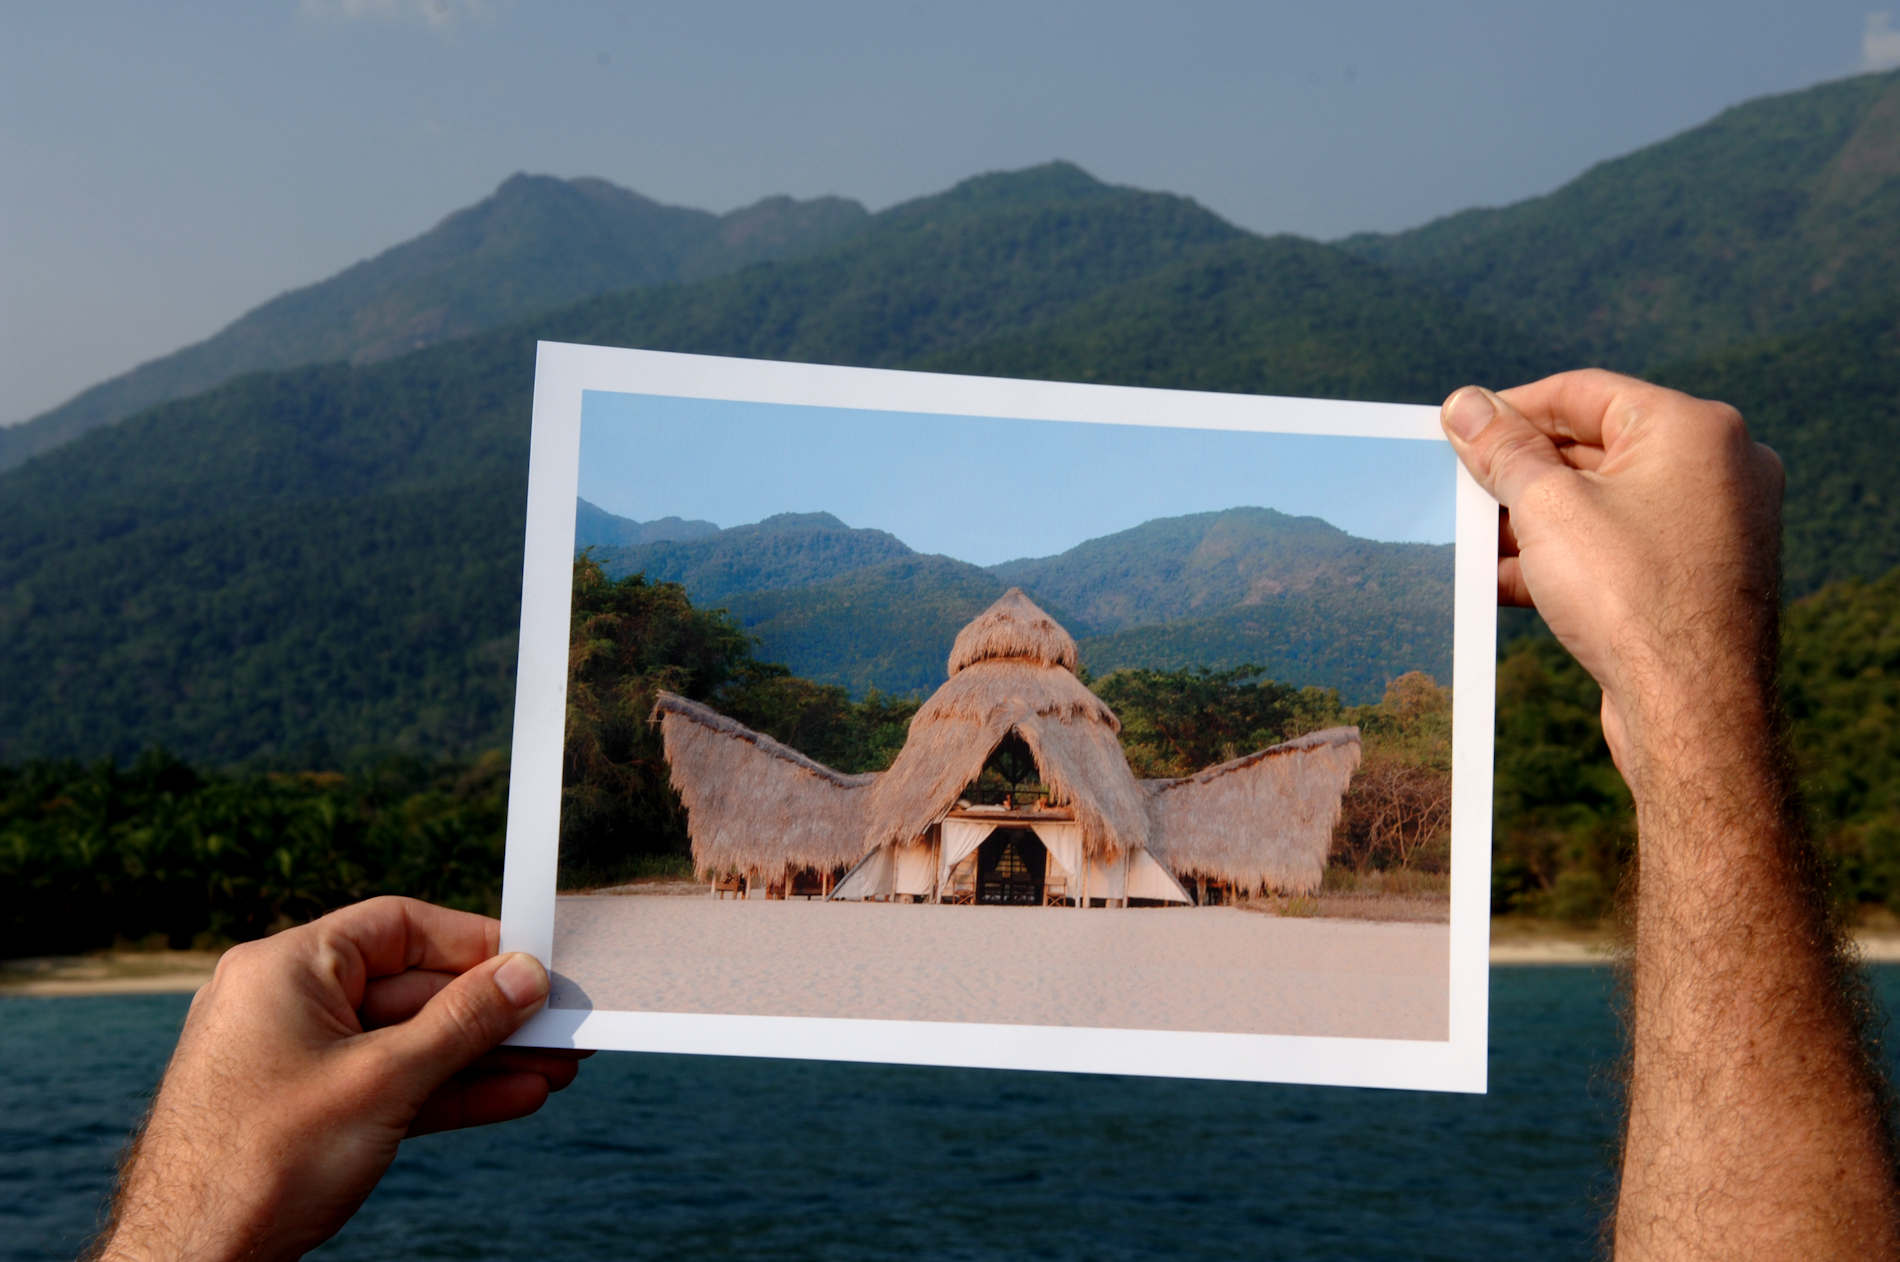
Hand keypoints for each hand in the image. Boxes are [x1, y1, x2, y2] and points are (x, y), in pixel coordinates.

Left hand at [93, 896, 584, 1261]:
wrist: (191, 1260)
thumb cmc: (261, 1163)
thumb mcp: (382, 1082)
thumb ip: (462, 1023)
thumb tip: (526, 977)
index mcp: (284, 968)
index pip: (398, 927)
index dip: (472, 943)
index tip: (534, 963)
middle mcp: (287, 1003)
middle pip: (413, 989)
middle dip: (491, 1014)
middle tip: (561, 1027)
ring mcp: (297, 1060)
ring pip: (409, 1044)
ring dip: (483, 1058)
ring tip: (556, 1068)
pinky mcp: (308, 1112)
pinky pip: (391, 1085)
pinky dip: (448, 1092)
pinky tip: (513, 1097)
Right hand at [1439, 369, 1783, 788]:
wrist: (1692, 711)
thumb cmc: (1629, 597)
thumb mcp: (1545, 507)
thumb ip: (1502, 449)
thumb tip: (1463, 403)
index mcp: (1693, 429)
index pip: (1584, 392)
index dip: (1511, 407)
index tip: (1456, 429)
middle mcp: (1718, 467)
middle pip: (1594, 446)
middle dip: (1520, 471)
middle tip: (1458, 487)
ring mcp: (1715, 525)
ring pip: (1604, 502)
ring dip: (1534, 520)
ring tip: (1473, 540)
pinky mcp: (1700, 577)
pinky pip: (1623, 546)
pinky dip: (1567, 556)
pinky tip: (1507, 581)